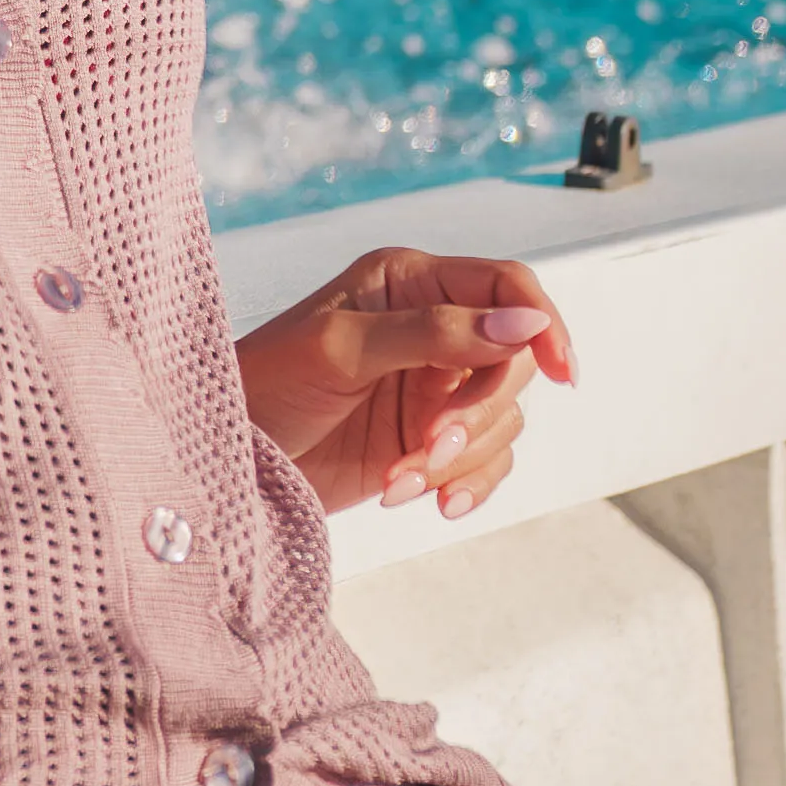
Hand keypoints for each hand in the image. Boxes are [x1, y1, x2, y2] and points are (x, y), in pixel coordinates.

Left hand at [233, 248, 574, 519]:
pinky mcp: (428, 441)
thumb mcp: (342, 349)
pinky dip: (466, 485)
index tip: (561, 371)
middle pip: (512, 361)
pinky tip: (431, 505)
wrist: (224, 455)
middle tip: (429, 448)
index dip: (542, 322)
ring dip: (460, 458)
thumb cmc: (266, 383)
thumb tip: (524, 323)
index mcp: (410, 280)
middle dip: (477, 413)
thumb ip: (434, 333)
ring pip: (502, 418)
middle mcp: (431, 326)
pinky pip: (486, 462)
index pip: (506, 285)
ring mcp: (432, 387)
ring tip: (400, 482)